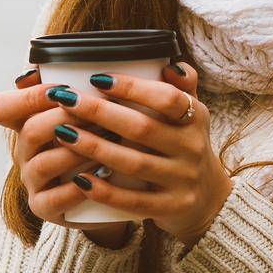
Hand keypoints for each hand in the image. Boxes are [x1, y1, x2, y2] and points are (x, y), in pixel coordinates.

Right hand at [0, 65, 130, 244]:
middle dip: (64, 119)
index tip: (62, 89)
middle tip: (97, 112)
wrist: (116, 187)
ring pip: (41, 164)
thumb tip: (61, 62)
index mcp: (26, 122)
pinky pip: (53, 199)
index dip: (28, 97)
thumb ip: (78, 84)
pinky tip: (103, 175)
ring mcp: (32, 181)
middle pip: (29, 131)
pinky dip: (77, 187)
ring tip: (105, 141)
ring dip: (74, 150)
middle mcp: (23, 152)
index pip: (1, 107)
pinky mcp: (45, 208)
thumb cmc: (103, 136)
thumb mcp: (94, 108)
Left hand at [29, 62, 232, 250]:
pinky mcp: (171, 208)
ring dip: (95, 148)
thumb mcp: (193, 115)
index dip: (133, 87)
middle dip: (100, 112)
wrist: (209, 200)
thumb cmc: (186, 146)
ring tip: (63, 133)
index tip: (97, 79)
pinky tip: (79, 179)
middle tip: (65, 100)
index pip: (167, 98)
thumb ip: (182, 88)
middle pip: (142, 128)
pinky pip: (134, 201)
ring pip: (134, 163)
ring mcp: (183, 180)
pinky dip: (105, 191)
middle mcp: (192, 148)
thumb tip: (170, 64)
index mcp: (195, 118)